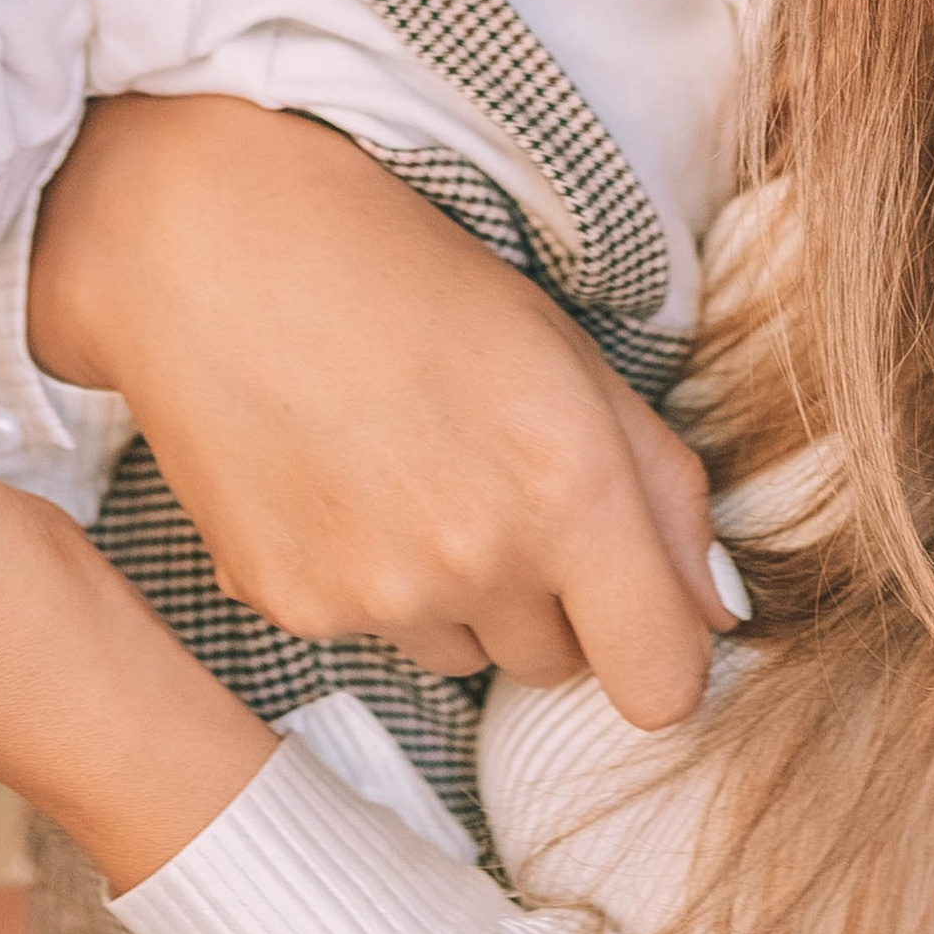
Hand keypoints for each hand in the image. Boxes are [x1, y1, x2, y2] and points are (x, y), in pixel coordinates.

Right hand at [29, 98, 730, 728]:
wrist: (216, 249)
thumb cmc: (412, 279)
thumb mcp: (572, 356)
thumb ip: (665, 495)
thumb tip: (717, 615)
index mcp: (569, 489)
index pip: (660, 685)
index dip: (660, 651)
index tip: (637, 608)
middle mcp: (476, 558)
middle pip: (556, 666)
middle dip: (550, 600)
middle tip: (493, 481)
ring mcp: (375, 595)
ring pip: (464, 654)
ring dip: (459, 596)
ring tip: (408, 472)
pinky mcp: (291, 606)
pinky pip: (371, 637)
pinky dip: (369, 583)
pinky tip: (339, 484)